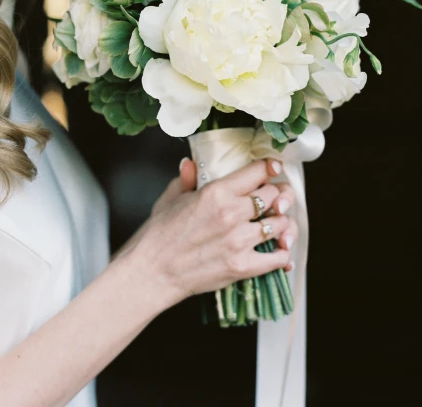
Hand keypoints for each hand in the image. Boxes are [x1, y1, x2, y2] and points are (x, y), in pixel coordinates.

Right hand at [134, 159, 297, 306]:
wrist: (152, 271)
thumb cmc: (158, 234)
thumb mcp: (171, 197)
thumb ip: (187, 178)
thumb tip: (191, 164)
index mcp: (216, 192)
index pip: (258, 172)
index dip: (268, 168)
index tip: (272, 169)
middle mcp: (232, 214)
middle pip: (274, 195)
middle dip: (276, 194)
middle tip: (273, 197)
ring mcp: (240, 242)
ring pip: (281, 224)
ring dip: (280, 221)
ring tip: (274, 222)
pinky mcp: (243, 267)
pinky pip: (279, 257)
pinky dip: (283, 252)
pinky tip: (277, 248)